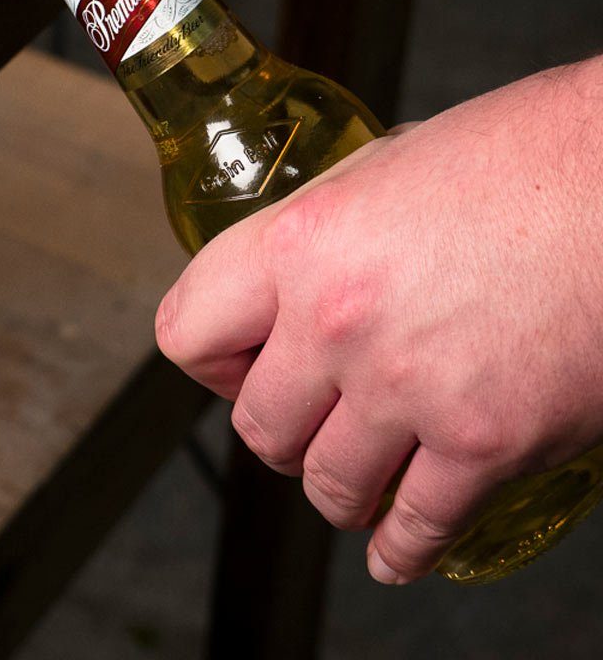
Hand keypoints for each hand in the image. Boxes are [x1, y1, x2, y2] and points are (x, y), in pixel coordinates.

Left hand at [155, 58, 602, 582]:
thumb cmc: (516, 157)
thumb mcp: (381, 170)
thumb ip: (323, 235)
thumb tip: (293, 273)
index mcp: (299, 242)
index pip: (187, 333)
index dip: (210, 358)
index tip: (235, 364)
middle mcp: (337, 320)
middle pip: (257, 425)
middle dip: (279, 428)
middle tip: (304, 419)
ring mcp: (409, 387)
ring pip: (327, 484)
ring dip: (336, 488)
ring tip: (351, 478)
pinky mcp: (486, 441)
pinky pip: (419, 525)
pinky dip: (403, 546)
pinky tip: (395, 546)